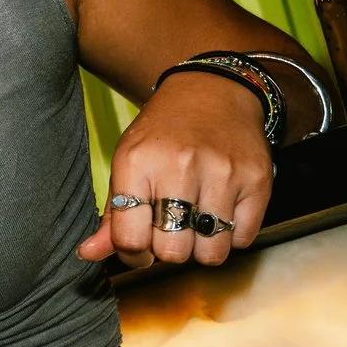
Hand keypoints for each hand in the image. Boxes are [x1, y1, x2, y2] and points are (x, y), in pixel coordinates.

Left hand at [78, 71, 271, 268]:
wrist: (213, 93)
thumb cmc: (163, 133)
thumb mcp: (127, 162)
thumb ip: (112, 213)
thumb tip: (88, 253)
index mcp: (138, 162)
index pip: (131, 238)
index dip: (133, 253)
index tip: (139, 244)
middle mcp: (180, 166)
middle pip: (173, 252)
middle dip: (169, 251)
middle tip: (169, 230)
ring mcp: (223, 174)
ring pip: (212, 253)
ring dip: (202, 247)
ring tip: (196, 223)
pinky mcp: (258, 180)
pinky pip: (243, 239)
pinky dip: (231, 236)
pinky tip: (220, 212)